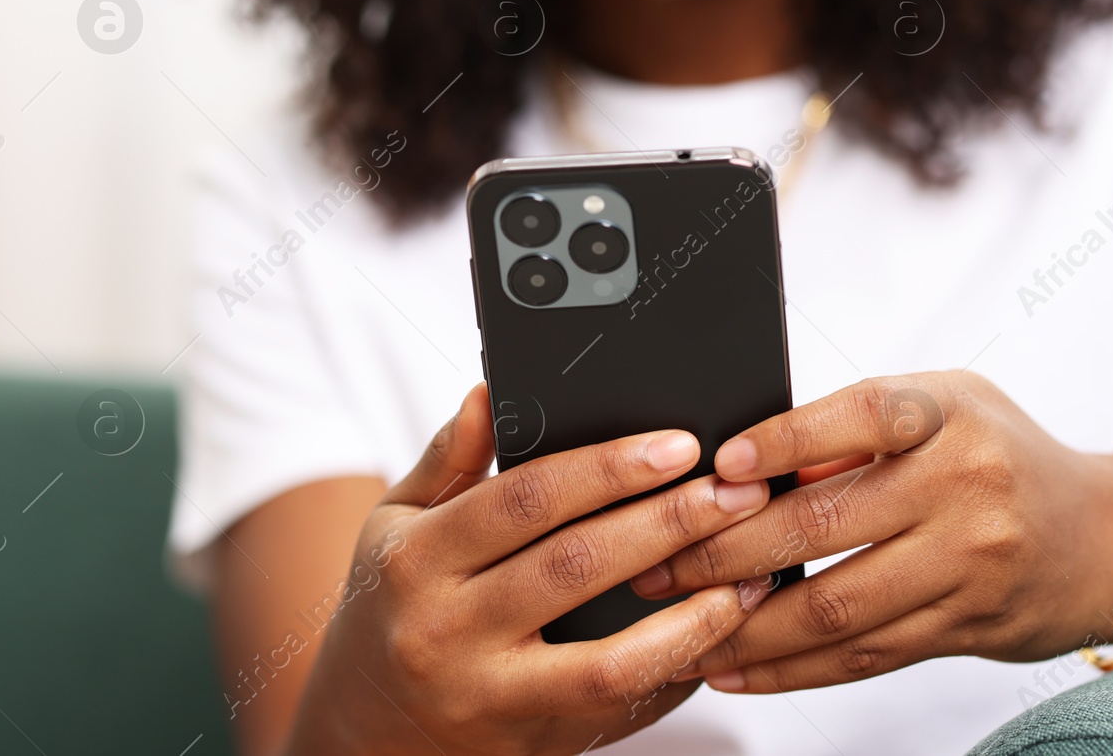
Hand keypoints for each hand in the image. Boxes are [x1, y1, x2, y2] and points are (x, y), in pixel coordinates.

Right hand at [288, 384, 773, 755]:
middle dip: (669, 523)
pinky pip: (618, 708)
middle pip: (576, 568)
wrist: (361, 732)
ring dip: (691, 615)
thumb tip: (490, 391)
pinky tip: (721, 632)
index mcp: (417, 562)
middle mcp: (447, 634)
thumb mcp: (395, 525)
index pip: (526, 501)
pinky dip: (676, 670)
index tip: (678, 444)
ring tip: (751, 572)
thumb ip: (448, 458)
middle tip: (738, 491)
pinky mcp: (533, 743)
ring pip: (607, 661)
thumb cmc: (390, 606)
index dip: (608, 469)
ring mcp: (491, 699)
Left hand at [629, 371, 1112, 692]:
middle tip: (658, 562)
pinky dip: (793, 667)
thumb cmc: (1001, 456)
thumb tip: (751, 469)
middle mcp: (967, 485)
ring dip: (746, 623)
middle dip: (726, 548)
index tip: (720, 466)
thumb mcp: (948, 406)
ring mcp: (971, 563)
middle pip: (827, 522)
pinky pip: (865, 654)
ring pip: (838, 603)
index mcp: (951, 412)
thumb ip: (859, 428)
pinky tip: (738, 665)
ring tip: (679, 625)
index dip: (786, 440)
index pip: (861, 415)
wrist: (1107, 538)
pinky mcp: (967, 627)